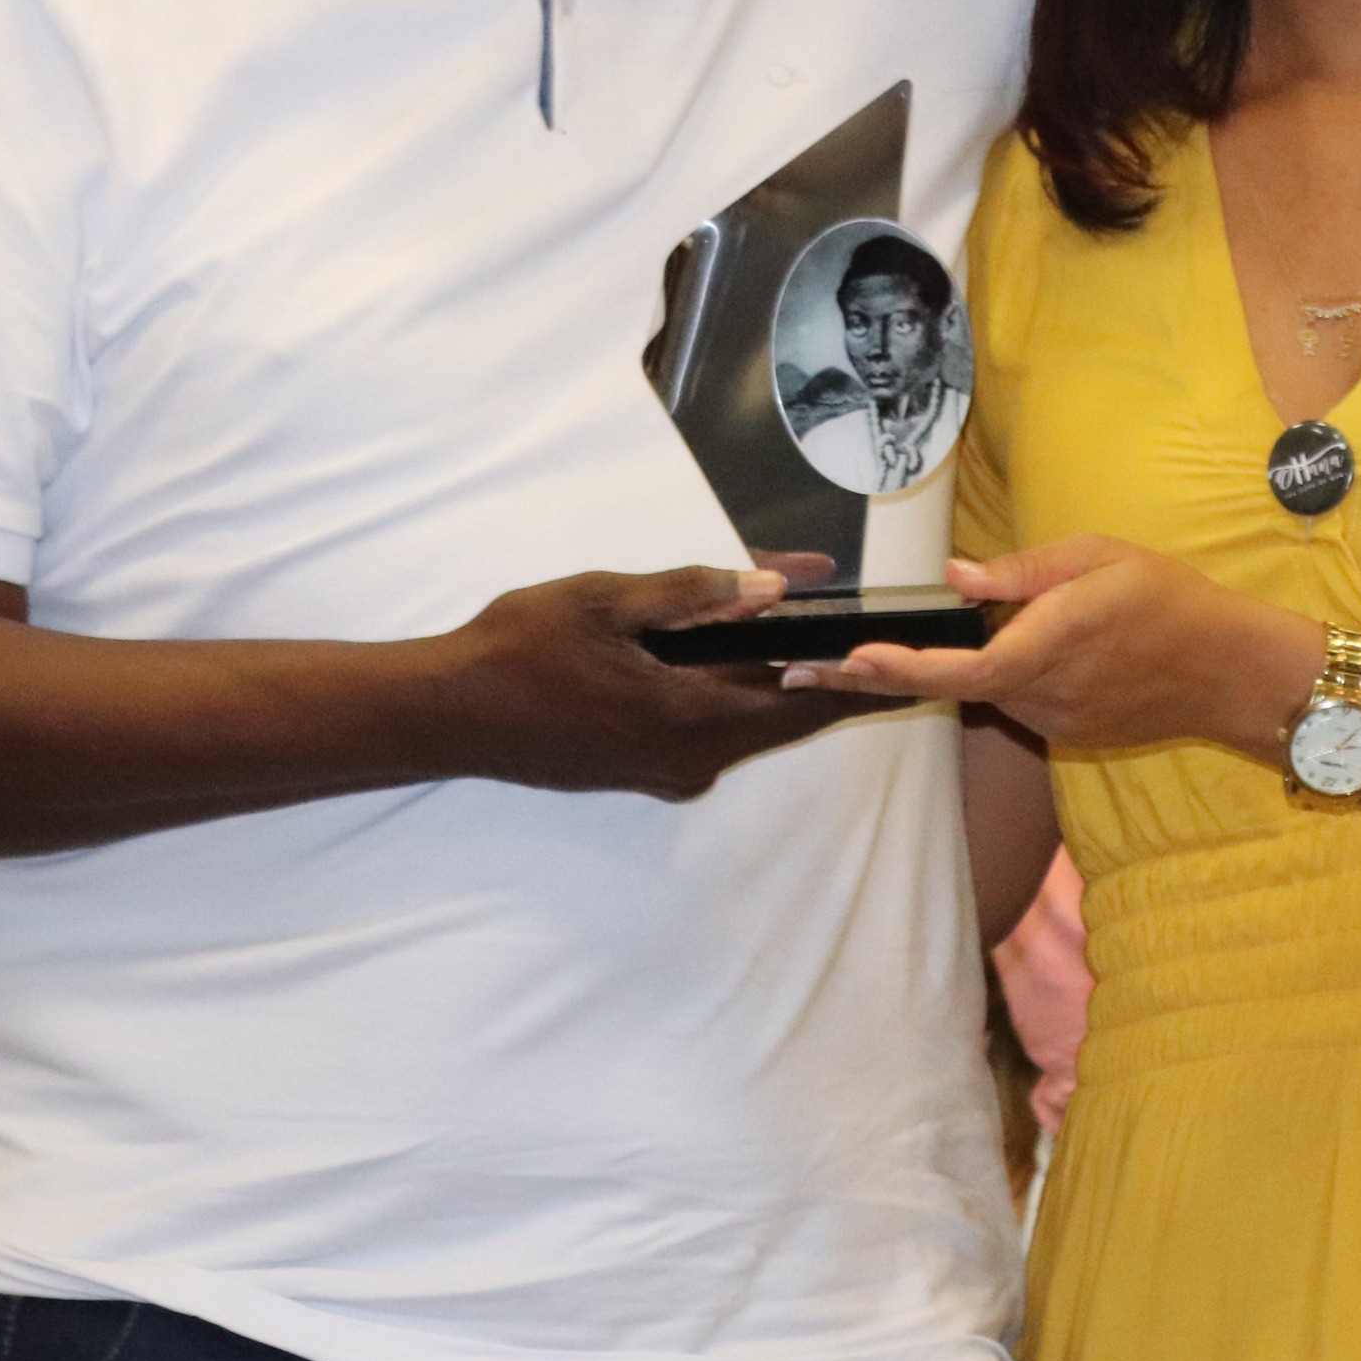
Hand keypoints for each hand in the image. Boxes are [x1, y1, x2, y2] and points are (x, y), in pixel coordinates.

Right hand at [438, 563, 874, 798]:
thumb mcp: (609, 599)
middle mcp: (690, 758)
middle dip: (825, 674)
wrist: (450, 712)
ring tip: (805, 626)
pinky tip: (728, 651)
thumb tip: (772, 590)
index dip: (861, 680)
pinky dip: (731, 692)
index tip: (911, 661)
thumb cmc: (524, 645)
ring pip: (744, 724)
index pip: (803, 703)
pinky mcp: (641, 769)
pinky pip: (709, 729)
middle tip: (867, 632)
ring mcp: (664, 771)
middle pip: (782, 717)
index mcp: (692, 716)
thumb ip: (694, 594)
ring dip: (774, 680)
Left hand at [808, 537, 1308, 754]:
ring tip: (851, 660)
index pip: (965, 667)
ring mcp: (1052, 719)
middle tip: (801, 671)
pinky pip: (1008, 700)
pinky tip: (961, 661)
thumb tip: (955, 576)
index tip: (854, 660)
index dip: (905, 668)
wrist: (1229, 674)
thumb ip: (1025, 571)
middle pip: (949, 688)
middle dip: (874, 680)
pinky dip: (977, 681)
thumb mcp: (1101, 558)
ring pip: (977, 694)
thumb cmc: (1169, 600)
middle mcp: (1044, 692)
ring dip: (925, 677)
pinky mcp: (1064, 730)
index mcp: (1052, 643)